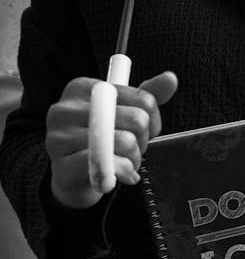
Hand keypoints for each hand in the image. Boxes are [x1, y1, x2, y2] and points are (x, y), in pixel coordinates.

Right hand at [45, 71, 178, 208]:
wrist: (72, 179)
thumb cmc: (100, 144)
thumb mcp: (124, 115)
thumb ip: (146, 97)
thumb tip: (170, 78)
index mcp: (84, 88)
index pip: (142, 98)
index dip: (152, 121)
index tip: (141, 132)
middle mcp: (67, 107)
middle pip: (137, 119)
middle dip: (142, 141)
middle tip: (130, 150)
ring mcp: (60, 136)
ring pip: (125, 142)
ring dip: (134, 160)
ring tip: (123, 163)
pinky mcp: (63, 164)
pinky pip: (109, 164)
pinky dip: (122, 172)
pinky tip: (119, 175)